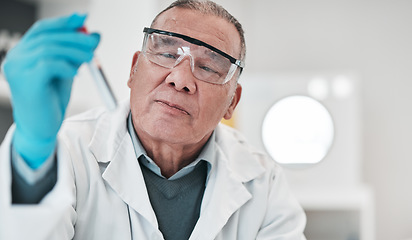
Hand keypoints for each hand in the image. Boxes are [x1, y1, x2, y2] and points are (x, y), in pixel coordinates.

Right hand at [2, 13, 99, 168]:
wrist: (40, 128)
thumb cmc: (50, 101)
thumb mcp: (66, 71)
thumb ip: (76, 53)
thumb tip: (94, 35)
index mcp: (23, 52)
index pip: (43, 29)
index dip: (63, 23)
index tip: (83, 19)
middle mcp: (16, 58)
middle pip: (48, 37)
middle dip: (74, 37)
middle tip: (94, 42)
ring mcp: (18, 69)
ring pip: (50, 49)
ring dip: (75, 51)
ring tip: (91, 58)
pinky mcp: (26, 81)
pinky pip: (49, 65)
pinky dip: (67, 66)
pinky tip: (77, 73)